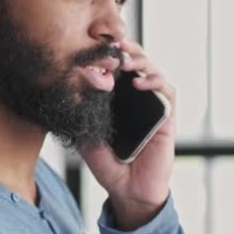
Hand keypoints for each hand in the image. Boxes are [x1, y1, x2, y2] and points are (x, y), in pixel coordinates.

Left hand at [79, 39, 176, 230]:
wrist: (126, 188)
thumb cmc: (105, 161)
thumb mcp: (84, 133)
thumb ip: (80, 112)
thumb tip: (67, 85)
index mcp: (115, 98)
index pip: (113, 67)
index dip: (106, 54)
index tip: (92, 45)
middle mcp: (134, 97)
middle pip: (134, 62)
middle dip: (124, 51)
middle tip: (111, 46)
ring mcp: (151, 104)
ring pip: (152, 71)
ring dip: (140, 61)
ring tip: (124, 62)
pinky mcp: (167, 117)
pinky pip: (167, 92)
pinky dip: (155, 82)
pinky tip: (139, 83)